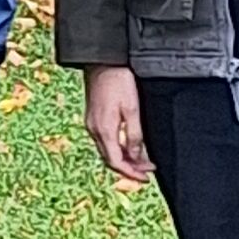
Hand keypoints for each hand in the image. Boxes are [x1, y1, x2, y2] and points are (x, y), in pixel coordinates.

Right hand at [83, 64, 152, 184]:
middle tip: (146, 172)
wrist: (102, 60)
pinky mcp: (93, 116)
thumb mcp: (132, 109)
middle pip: (110, 158)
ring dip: (123, 158)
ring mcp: (91, 123)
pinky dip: (117, 147)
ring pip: (107, 150)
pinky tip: (128, 144)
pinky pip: (104, 139)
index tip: (146, 178)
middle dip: (129, 168)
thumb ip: (134, 135)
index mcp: (104, 130)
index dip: (131, 173)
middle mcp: (94, 129)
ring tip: (141, 161)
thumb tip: (136, 156)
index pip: (116, 162)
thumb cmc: (119, 81)